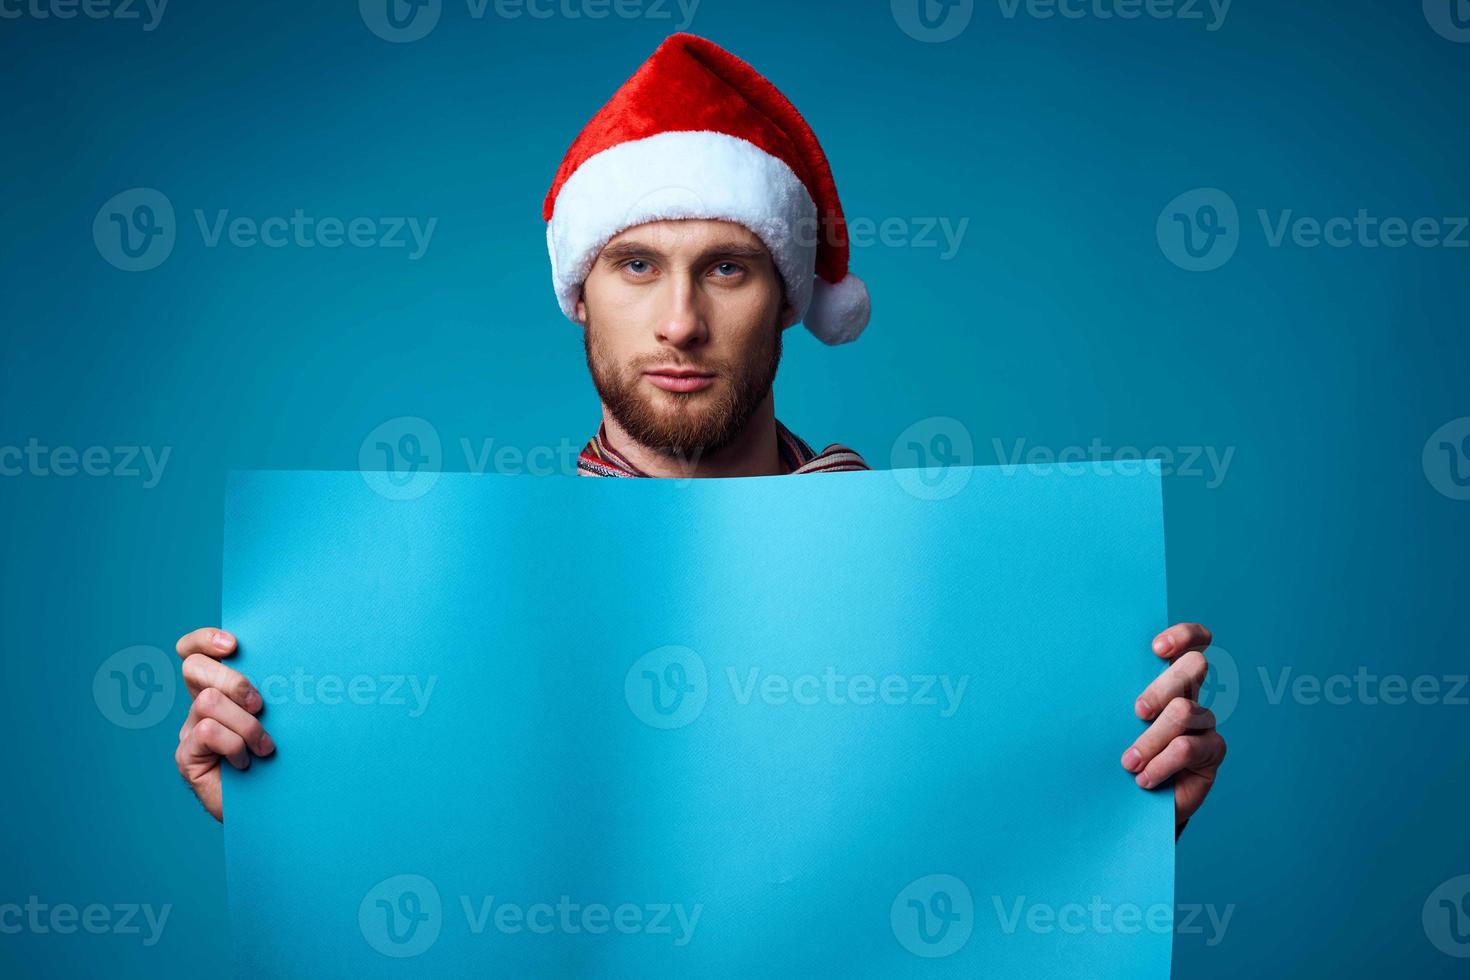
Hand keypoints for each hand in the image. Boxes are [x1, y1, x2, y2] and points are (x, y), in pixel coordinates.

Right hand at [173, 628, 274, 820]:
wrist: (279, 809)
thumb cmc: (287, 757)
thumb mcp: (285, 717)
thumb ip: (280, 690)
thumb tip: (308, 657)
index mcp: (221, 690)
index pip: (194, 651)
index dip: (204, 639)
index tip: (234, 644)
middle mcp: (200, 707)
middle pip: (195, 668)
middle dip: (232, 680)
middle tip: (260, 704)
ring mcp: (189, 732)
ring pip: (208, 702)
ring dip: (245, 724)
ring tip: (264, 746)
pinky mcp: (186, 758)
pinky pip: (206, 733)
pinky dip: (234, 746)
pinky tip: (246, 763)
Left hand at [1121, 623, 1226, 838]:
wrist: (1130, 799)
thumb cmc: (1114, 751)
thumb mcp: (1109, 721)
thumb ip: (1108, 698)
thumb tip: (1077, 673)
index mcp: (1167, 678)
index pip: (1192, 642)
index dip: (1183, 636)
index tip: (1156, 649)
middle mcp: (1191, 694)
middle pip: (1195, 666)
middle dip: (1161, 687)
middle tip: (1137, 712)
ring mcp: (1205, 722)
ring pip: (1184, 711)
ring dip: (1151, 738)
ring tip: (1128, 763)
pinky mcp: (1212, 751)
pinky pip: (1187, 748)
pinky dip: (1160, 763)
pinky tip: (1143, 779)